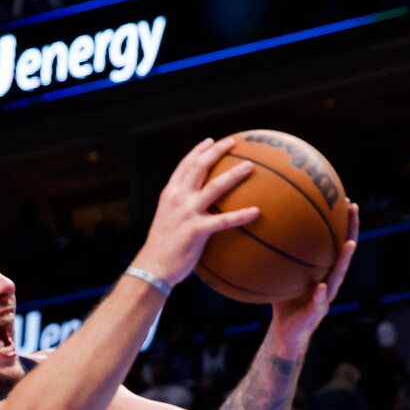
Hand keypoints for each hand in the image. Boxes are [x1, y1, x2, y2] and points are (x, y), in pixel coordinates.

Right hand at [134, 137, 257, 288]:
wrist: (152, 268)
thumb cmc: (161, 248)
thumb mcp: (166, 220)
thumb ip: (178, 208)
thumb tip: (193, 205)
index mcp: (170, 194)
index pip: (185, 165)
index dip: (198, 151)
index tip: (210, 141)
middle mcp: (178, 199)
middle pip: (200, 167)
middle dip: (217, 151)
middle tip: (234, 143)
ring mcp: (188, 214)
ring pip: (215, 187)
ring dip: (234, 174)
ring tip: (250, 166)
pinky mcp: (197, 231)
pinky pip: (224, 221)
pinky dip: (241, 215)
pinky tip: (256, 211)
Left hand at [268, 201, 359, 353]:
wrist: (285, 334)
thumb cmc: (284, 302)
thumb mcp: (280, 276)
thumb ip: (275, 259)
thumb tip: (260, 234)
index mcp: (323, 271)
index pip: (335, 242)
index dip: (342, 223)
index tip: (346, 200)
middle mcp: (329, 281)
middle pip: (344, 252)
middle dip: (350, 230)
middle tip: (353, 208)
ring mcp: (325, 297)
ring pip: (338, 276)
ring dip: (345, 260)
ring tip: (349, 244)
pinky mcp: (315, 314)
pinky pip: (319, 303)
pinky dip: (320, 296)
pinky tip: (321, 287)